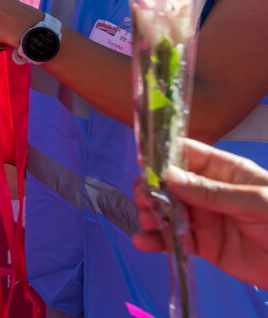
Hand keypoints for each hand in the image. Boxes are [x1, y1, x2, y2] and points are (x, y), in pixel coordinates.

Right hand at [133, 138, 267, 288]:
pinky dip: (156, 241)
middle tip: (144, 200)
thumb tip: (168, 177)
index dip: (162, 154)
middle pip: (168, 182)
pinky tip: (145, 242)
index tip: (142, 164)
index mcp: (224, 170)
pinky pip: (173, 239)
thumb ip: (212, 192)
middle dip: (150, 188)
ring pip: (166, 210)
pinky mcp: (203, 245)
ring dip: (150, 214)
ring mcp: (204, 218)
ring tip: (148, 223)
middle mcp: (208, 191)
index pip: (186, 153)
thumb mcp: (256, 202)